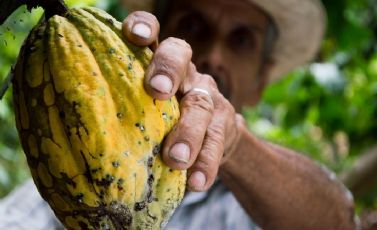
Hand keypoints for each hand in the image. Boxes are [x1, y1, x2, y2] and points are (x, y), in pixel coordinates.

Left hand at [123, 11, 242, 191]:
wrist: (213, 138)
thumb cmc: (163, 123)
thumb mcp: (144, 109)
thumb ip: (124, 108)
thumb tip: (73, 134)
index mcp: (159, 63)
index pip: (153, 33)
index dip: (145, 26)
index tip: (133, 35)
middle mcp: (186, 73)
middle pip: (181, 56)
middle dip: (168, 70)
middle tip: (156, 91)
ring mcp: (208, 96)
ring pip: (201, 105)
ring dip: (188, 132)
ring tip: (176, 159)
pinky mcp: (226, 124)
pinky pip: (217, 142)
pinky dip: (206, 163)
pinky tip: (197, 182)